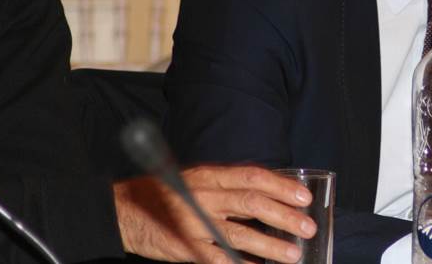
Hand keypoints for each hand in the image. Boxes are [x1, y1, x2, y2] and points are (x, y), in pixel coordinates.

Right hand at [113, 164, 316, 263]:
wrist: (124, 210)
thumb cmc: (168, 192)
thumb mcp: (199, 179)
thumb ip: (229, 185)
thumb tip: (271, 193)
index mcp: (210, 176)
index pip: (253, 176)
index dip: (281, 186)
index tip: (304, 196)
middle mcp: (204, 197)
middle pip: (252, 204)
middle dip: (284, 216)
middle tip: (307, 227)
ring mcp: (193, 223)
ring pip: (238, 234)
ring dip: (269, 246)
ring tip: (292, 254)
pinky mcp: (184, 247)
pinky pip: (216, 259)